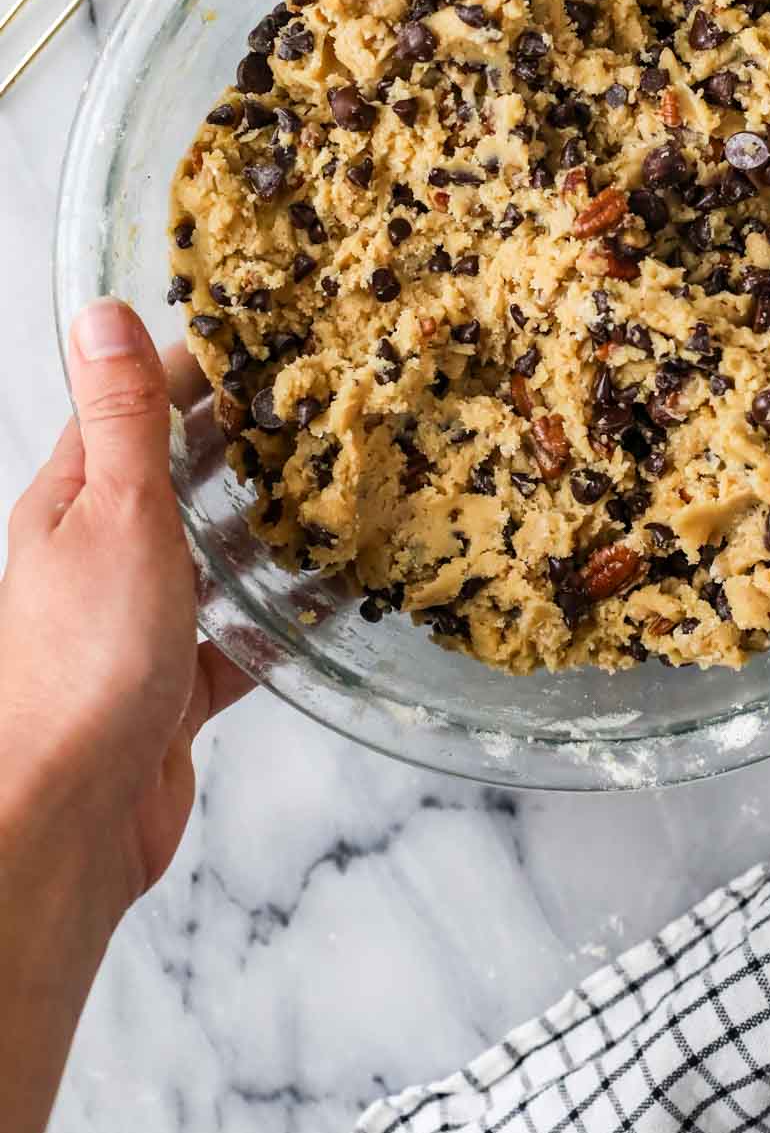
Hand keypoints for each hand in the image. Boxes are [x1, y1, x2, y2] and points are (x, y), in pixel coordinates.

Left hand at [0, 299, 253, 1132]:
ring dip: (267, 529)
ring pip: (213, 559)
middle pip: (179, 481)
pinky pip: (237, 638)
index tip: (262, 339)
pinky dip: (281, 618)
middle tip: (324, 410)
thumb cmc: (80, 664)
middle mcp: (100, 556)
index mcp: (74, 502)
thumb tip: (105, 315)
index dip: (193, 370)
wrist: (65, 817)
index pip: (134, 410)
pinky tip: (331, 600)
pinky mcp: (172, 687)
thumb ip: (123, 421)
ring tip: (341, 491)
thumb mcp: (115, 515)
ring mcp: (136, 623)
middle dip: (243, 446)